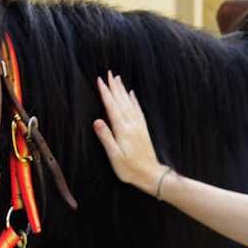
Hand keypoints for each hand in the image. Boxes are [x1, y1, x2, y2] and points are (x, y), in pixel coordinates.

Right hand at [93, 71, 165, 192]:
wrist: (150, 174)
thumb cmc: (129, 169)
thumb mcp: (114, 156)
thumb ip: (106, 138)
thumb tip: (97, 121)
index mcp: (122, 130)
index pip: (111, 107)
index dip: (105, 93)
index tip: (99, 80)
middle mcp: (131, 124)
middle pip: (121, 101)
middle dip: (114, 86)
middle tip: (109, 73)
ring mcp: (138, 126)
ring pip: (129, 103)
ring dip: (123, 90)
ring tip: (118, 78)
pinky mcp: (143, 129)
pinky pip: (137, 110)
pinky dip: (133, 100)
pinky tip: (131, 94)